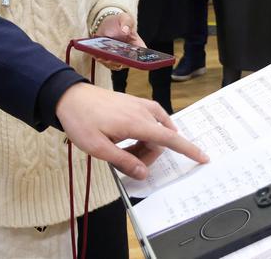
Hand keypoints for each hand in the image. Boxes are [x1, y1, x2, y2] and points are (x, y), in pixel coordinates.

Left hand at [55, 83, 207, 179]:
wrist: (68, 96)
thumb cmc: (80, 121)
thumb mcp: (98, 148)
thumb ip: (123, 161)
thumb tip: (144, 173)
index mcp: (135, 122)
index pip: (169, 138)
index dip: (188, 149)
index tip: (203, 157)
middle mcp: (141, 111)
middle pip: (161, 137)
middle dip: (151, 154)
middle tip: (128, 163)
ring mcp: (137, 103)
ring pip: (156, 127)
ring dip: (147, 143)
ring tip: (124, 152)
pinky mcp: (131, 101)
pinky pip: (150, 117)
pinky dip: (147, 131)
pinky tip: (131, 138)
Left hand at [94, 12, 145, 70]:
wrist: (108, 23)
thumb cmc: (120, 21)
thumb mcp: (125, 18)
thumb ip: (127, 23)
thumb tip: (125, 31)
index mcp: (138, 46)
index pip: (142, 57)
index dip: (137, 60)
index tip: (129, 58)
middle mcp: (130, 55)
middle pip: (127, 63)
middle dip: (120, 61)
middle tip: (112, 58)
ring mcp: (120, 58)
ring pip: (116, 64)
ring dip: (109, 62)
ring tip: (102, 57)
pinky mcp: (110, 59)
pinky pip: (107, 63)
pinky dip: (102, 61)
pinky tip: (97, 56)